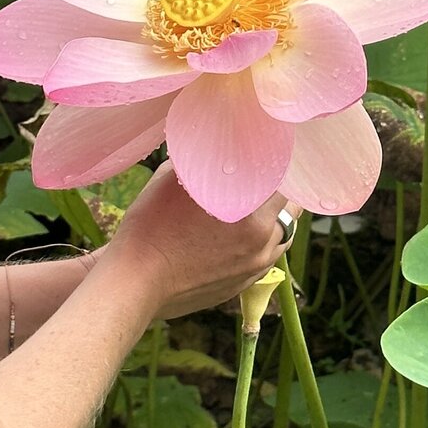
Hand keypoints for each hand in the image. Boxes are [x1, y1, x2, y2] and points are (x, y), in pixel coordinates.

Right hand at [107, 164, 294, 319]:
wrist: (136, 283)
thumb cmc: (149, 226)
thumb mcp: (173, 178)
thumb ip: (203, 160)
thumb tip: (213, 143)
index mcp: (250, 210)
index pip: (284, 177)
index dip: (277, 160)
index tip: (266, 151)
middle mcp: (262, 240)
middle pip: (290, 206)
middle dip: (279, 189)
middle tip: (264, 173)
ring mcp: (256, 266)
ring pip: (284, 233)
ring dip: (275, 217)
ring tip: (257, 204)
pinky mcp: (245, 284)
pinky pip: (267, 256)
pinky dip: (263, 241)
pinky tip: (243, 232)